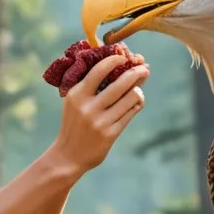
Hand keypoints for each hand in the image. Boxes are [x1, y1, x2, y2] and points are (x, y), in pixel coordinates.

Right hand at [49, 54, 149, 175]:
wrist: (68, 156)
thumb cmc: (75, 124)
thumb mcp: (74, 102)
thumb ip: (89, 85)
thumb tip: (116, 64)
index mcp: (77, 95)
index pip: (99, 70)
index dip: (115, 60)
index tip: (124, 57)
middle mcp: (88, 107)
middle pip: (120, 83)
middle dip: (136, 73)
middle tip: (145, 68)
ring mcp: (100, 121)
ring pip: (130, 98)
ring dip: (138, 91)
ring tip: (138, 90)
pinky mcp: (110, 134)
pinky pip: (130, 113)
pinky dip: (136, 105)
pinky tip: (136, 103)